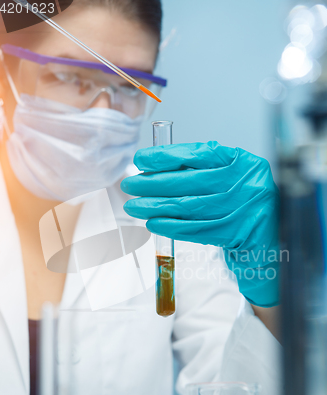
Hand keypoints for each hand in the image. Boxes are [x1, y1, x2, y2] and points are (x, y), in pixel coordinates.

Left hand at [121, 141, 279, 306]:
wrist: (271, 230)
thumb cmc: (243, 197)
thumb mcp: (232, 173)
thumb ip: (203, 167)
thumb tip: (156, 167)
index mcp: (240, 161)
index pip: (197, 154)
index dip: (165, 156)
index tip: (141, 159)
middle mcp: (242, 183)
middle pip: (187, 182)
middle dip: (152, 183)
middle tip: (129, 185)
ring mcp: (239, 209)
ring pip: (187, 206)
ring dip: (155, 206)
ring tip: (134, 206)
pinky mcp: (233, 233)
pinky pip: (194, 229)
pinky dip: (170, 226)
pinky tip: (153, 222)